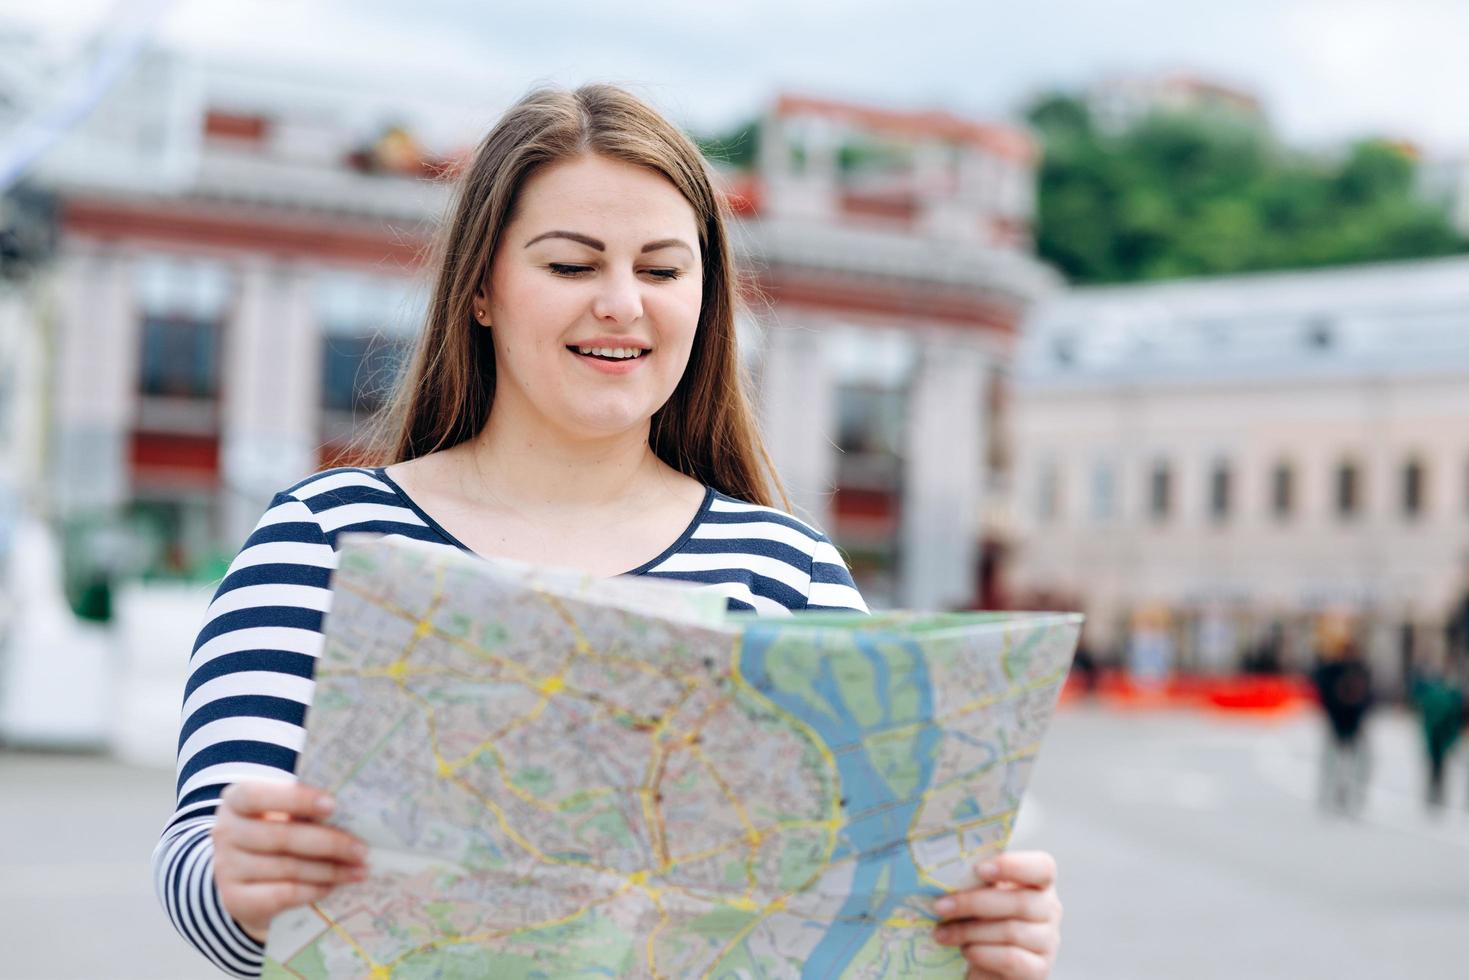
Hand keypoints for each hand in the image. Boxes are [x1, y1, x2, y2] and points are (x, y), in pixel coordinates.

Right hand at [211, 781, 368, 942]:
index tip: (333, 805)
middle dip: (330, 843)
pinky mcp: (235, 899)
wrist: (246, 878)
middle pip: (282, 837)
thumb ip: (306, 809)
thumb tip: (354, 811)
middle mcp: (225, 832)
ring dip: (330, 870)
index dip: (297, 799)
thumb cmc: (276, 832)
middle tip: (362, 850)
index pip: (259, 795)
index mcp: (236, 800)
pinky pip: (282, 894)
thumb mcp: (283, 814)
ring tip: (359, 870)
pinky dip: (312, 890)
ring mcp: (226, 868)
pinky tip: (333, 886)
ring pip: (287, 868)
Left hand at [932, 851, 1061, 978]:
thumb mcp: (981, 897)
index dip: (1013, 866)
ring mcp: (1048, 942)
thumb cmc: (982, 922)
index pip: (1042, 867)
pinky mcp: (1039, 970)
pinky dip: (982, 953)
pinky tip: (966, 951)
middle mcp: (1050, 910)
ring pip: (1011, 931)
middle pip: (1020, 902)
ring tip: (944, 933)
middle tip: (941, 907)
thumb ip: (975, 883)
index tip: (979, 869)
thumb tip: (947, 875)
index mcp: (1038, 883)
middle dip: (973, 903)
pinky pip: (1010, 958)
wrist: (987, 964)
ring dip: (969, 931)